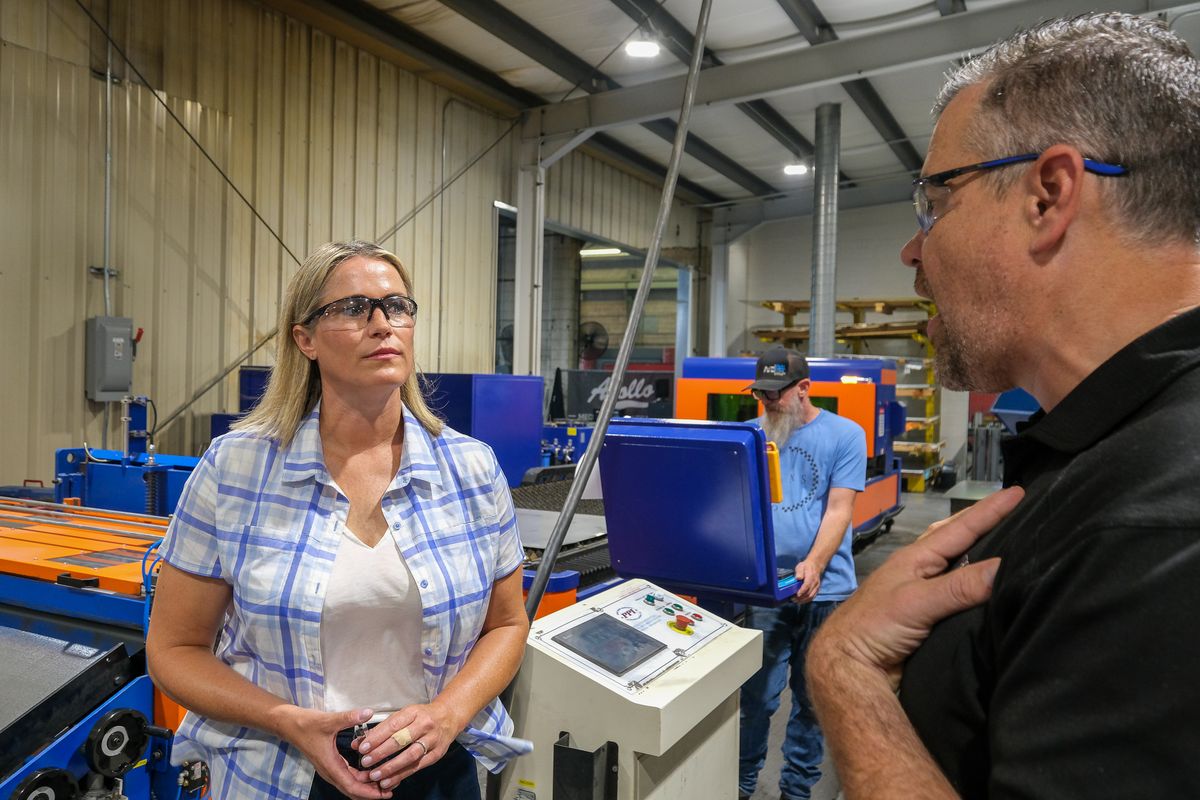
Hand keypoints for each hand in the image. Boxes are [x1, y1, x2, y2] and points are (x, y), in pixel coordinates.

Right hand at [274, 706, 391, 798]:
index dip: (369, 793)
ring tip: (385, 782)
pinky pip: (347, 776)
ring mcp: (330, 769)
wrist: (290, 725)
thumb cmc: (307, 724)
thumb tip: (369, 712)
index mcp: (331, 766)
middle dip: (371, 792)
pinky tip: (371, 772)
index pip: (352, 787)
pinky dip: (360, 778)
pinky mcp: (331, 764)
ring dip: (366, 786)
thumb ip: (349, 717)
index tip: (384, 794)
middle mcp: (330, 771)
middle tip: (391, 789)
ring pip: (350, 784)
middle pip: (352, 790)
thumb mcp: (329, 720)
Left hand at [355, 703, 457, 789]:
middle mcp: (424, 725)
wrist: (449, 717)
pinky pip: (418, 766)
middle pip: (401, 740)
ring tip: (375, 775)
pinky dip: (402, 775)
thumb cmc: (422, 716)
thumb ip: (382, 728)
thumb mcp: (404, 715)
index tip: (363, 748)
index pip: (393, 725)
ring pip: (410, 755)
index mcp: (413, 712)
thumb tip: (358, 742)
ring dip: (391, 767)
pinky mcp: (437, 753)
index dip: (377, 737)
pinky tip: (389, 781)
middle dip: (381, 752)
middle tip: (366, 762)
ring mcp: (432, 740)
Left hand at [792, 559, 823, 603]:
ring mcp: (817, 587)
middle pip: (809, 592)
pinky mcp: (817, 589)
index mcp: (811, 576)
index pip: (807, 585)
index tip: (797, 595)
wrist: (815, 566)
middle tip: (793, 599)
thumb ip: (799, 572)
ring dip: (803, 600)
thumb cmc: (806, 566)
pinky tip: (801, 601)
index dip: (802, 591)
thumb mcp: (801, 566)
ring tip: (796, 601)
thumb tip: (798, 578)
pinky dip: (807, 600)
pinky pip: (813, 597)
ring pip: (811, 596)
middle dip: (801, 597)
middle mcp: (815, 583)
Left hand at [809, 487, 1023, 688]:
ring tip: (1009, 540)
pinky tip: (990, 586)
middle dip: (984, 522)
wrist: (850, 664)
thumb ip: (960, 587)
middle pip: (958, 539)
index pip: (960, 528)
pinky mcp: (928, 617)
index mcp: (917, 558)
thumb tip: (1005, 565)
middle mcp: (922, 570)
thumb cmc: (874, 625)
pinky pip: (959, 593)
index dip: (990, 511)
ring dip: (981, 551)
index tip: (1018, 492)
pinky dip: (976, 583)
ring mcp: (924, 593)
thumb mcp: (917, 602)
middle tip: (1015, 508)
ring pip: (959, 564)